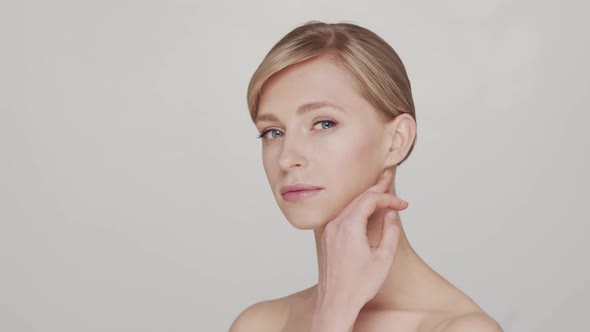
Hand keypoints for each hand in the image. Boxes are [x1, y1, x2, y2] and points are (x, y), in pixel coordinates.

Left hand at [315, 169, 408, 309]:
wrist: (335, 303)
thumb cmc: (359, 285)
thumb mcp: (384, 258)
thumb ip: (390, 232)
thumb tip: (390, 215)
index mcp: (349, 227)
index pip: (370, 200)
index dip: (389, 198)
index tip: (403, 205)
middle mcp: (335, 225)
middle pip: (357, 198)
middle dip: (376, 191)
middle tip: (390, 181)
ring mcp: (328, 231)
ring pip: (348, 206)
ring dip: (365, 199)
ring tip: (379, 192)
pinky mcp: (326, 239)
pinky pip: (341, 216)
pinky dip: (354, 209)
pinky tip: (363, 210)